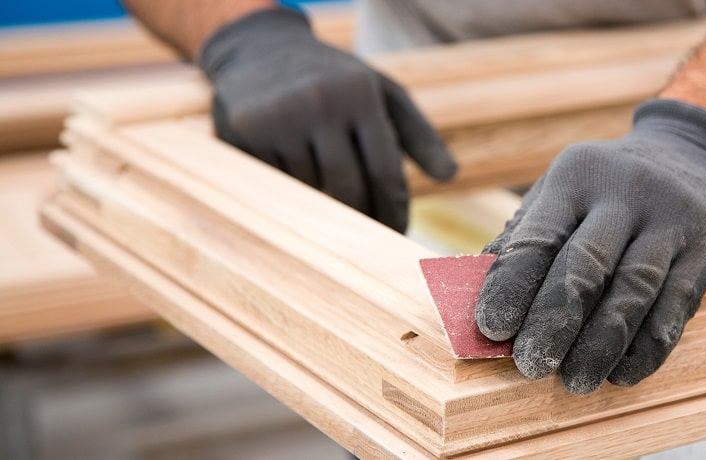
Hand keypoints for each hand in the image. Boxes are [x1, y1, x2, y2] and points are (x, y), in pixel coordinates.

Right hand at [199, 8, 455, 231]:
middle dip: (362, 223)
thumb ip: (420, 135)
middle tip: (369, 241)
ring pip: (311, 194)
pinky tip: (296, 186)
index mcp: (361, 94)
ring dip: (325, 209)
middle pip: (349, 191)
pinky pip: (277, 185)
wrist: (260, 48)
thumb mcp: (383, 94)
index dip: (394, 214)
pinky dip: (292, 194)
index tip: (398, 236)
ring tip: (333, 209)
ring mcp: (279, 117)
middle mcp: (320, 102)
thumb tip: (450, 176)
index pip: (385, 173)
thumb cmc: (337, 81)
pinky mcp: (245, 132)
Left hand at [475, 99, 705, 393]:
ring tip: (576, 381)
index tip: (492, 329)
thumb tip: (475, 300)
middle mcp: (625, 192)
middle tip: (530, 366)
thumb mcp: (564, 191)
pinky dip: (646, 348)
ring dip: (600, 345)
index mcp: (575, 176)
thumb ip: (523, 238)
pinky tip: (622, 373)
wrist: (696, 152)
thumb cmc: (607, 188)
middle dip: (554, 322)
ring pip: (633, 290)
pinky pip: (676, 307)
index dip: (511, 286)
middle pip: (586, 265)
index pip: (539, 235)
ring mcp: (672, 217)